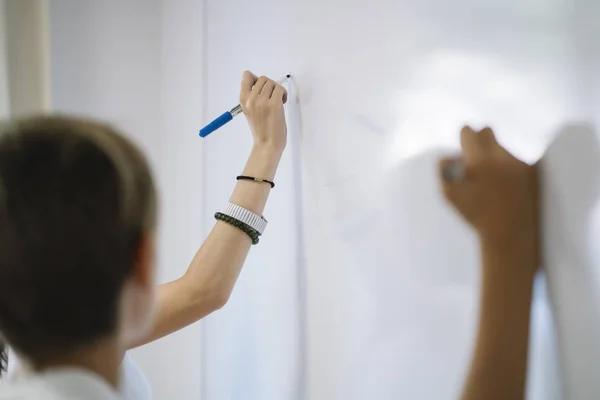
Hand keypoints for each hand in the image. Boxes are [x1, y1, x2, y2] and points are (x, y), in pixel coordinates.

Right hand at [239, 71, 287, 151]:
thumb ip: (253, 97)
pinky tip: (283, 102)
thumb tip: (262, 83)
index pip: (247, 76)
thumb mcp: (250, 111)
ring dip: (277, 90)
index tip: (262, 90)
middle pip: (263, 78)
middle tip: (272, 98)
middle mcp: (251, 98)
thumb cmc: (261, 130)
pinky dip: (283, 94)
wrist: (267, 145)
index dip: (256, 79)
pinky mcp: (274, 104)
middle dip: (270, 86)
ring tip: (278, 102)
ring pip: (272, 83)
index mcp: (243, 100)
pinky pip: (280, 89)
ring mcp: (262, 101)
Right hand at [439, 126, 537, 249]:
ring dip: (495, 155)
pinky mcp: (535, 169)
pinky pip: (518, 158)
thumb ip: (444, 169)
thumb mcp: (449, 194)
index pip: (469, 132)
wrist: (510, 233)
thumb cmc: (475, 215)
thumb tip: (450, 153)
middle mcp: (501, 157)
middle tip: (476, 154)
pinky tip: (508, 183)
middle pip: (488, 131)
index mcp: (478, 162)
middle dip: (481, 139)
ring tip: (493, 178)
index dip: (464, 136)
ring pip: (503, 147)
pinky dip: (510, 166)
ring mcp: (520, 162)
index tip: (464, 143)